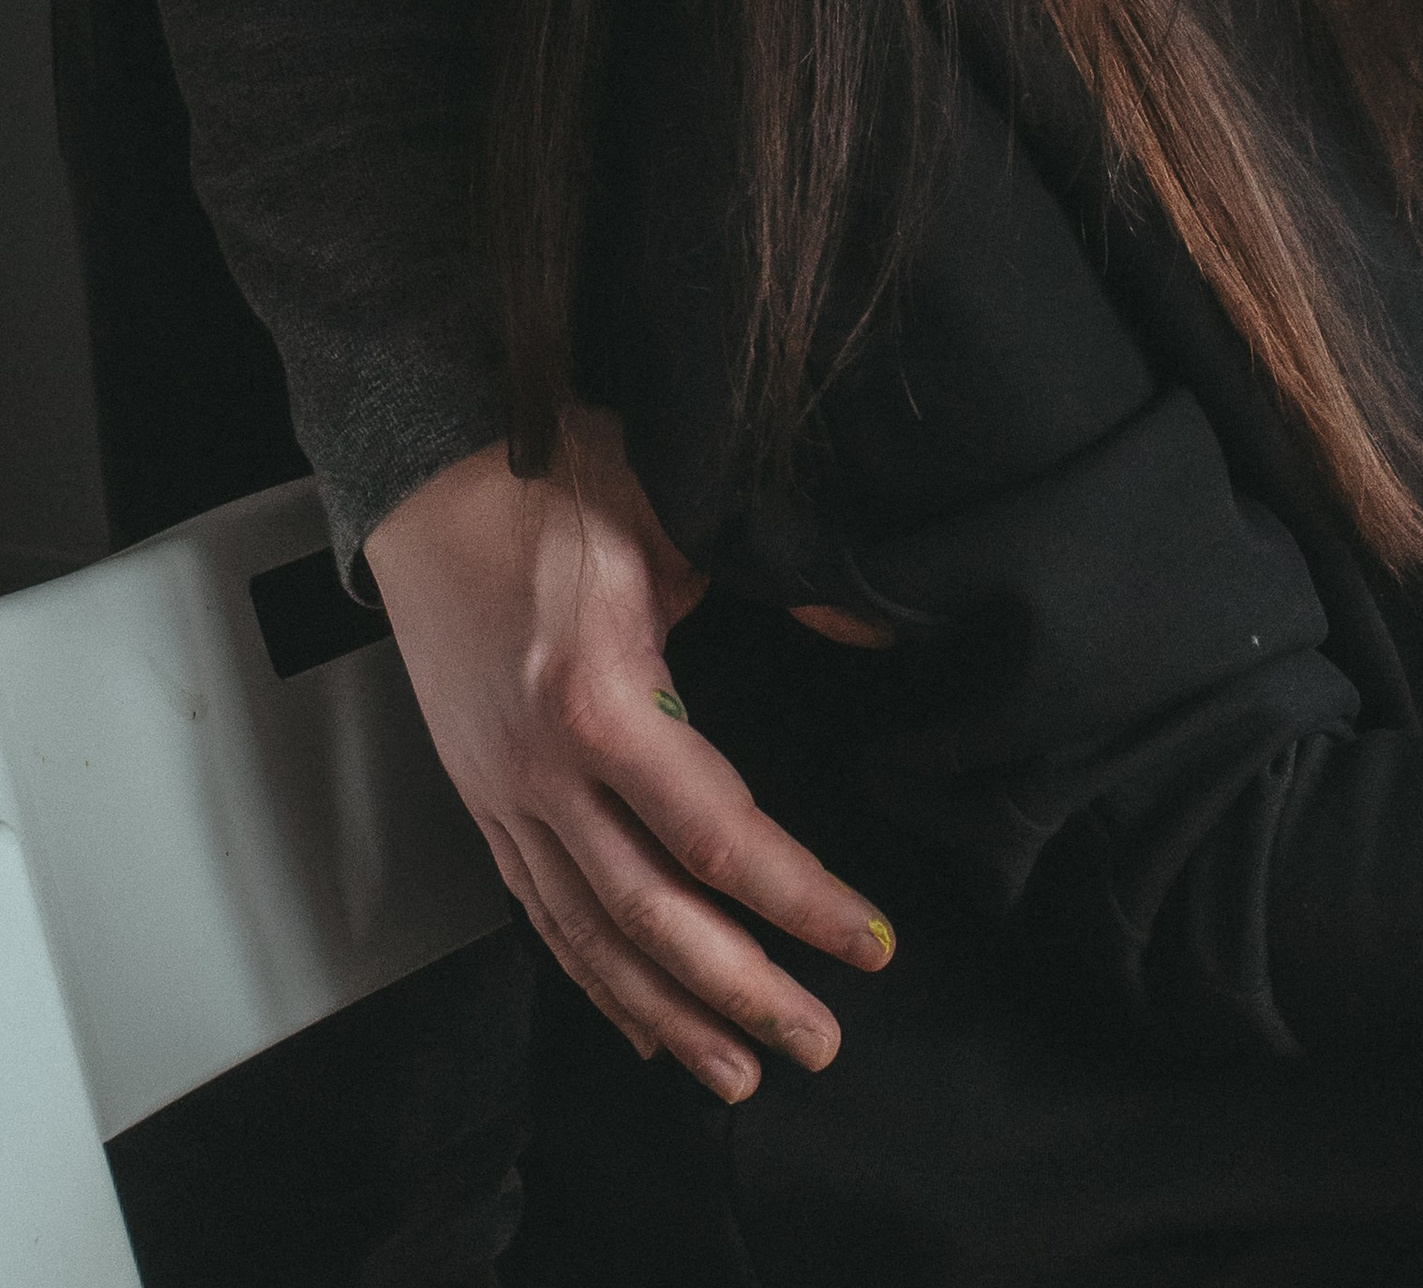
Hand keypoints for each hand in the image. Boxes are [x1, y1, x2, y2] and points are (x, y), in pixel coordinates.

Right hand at [365, 408, 893, 1099]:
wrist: (426, 475)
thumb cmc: (554, 482)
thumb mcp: (677, 515)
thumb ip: (775, 581)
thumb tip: (868, 625)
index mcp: (600, 699)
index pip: (718, 833)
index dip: (800, 898)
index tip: (870, 943)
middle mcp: (545, 769)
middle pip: (652, 915)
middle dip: (741, 992)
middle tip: (819, 1044)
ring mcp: (504, 792)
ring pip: (589, 935)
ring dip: (668, 1014)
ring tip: (738, 1074)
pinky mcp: (482, 795)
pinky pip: (540, 911)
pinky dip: (591, 978)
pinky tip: (639, 1022)